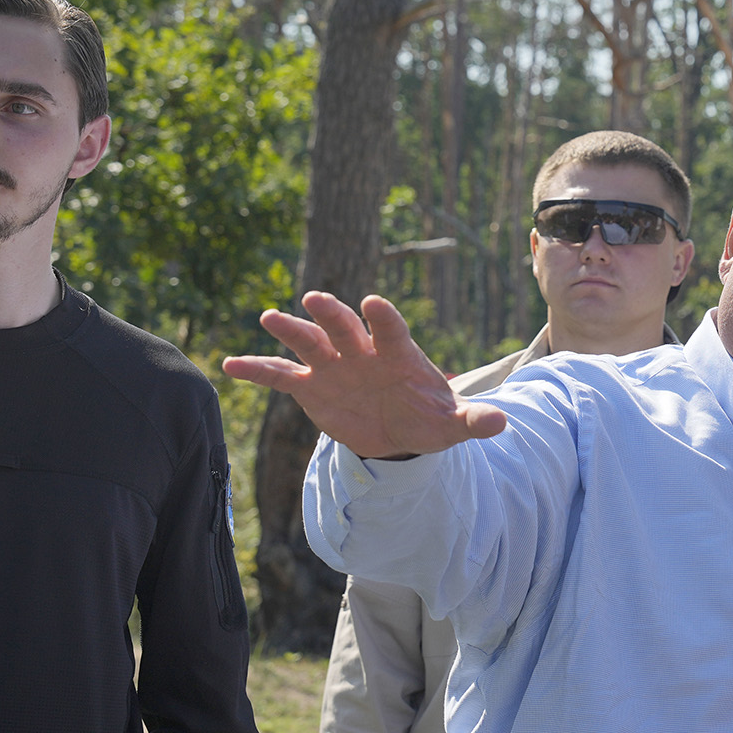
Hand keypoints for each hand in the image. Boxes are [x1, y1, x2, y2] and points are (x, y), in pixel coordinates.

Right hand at [223, 292, 506, 459]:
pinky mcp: (310, 387)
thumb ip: (473, 420)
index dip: (384, 318)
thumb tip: (502, 423)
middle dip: (332, 313)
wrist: (399, 432)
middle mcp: (362, 351)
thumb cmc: (428, 418)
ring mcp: (334, 366)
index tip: (374, 304)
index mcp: (398, 353)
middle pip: (344, 326)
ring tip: (270, 318)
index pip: (391, 328)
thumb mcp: (453, 424)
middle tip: (315, 300)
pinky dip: (257, 370)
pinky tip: (230, 365)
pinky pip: (280, 376)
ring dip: (291, 330)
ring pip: (309, 341)